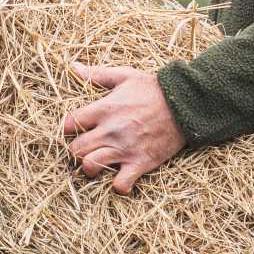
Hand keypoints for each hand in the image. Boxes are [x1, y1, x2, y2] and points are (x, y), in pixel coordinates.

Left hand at [62, 61, 186, 194]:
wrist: (185, 104)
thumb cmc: (154, 89)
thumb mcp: (125, 76)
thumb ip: (97, 74)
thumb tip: (73, 68)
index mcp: (104, 109)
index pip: (69, 123)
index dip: (68, 128)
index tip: (75, 129)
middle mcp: (110, 131)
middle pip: (76, 149)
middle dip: (76, 150)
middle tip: (86, 148)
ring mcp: (125, 149)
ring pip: (90, 166)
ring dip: (90, 167)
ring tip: (98, 163)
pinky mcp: (141, 163)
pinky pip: (120, 183)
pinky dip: (118, 185)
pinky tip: (121, 177)